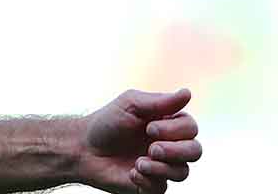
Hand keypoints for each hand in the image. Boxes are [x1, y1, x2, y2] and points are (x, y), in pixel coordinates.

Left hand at [78, 88, 202, 193]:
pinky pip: (162, 189)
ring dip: (161, 167)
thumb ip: (159, 101)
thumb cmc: (106, 123)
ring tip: (138, 162)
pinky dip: (148, 180)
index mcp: (167, 124)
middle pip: (195, 151)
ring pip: (182, 172)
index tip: (149, 128)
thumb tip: (187, 92)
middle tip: (152, 148)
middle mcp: (169, 146)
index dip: (175, 130)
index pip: (191, 128)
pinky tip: (131, 172)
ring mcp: (161, 167)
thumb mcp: (130, 105)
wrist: (83, 148)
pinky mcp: (150, 185)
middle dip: (176, 150)